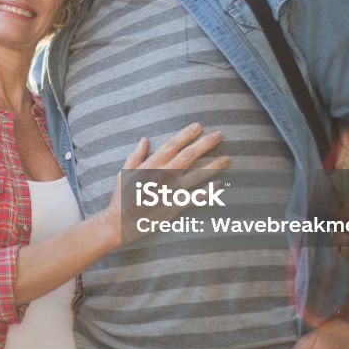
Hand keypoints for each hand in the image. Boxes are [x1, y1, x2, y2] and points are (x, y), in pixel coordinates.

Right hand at [106, 122, 228, 240]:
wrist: (121, 222)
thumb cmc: (121, 196)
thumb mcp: (124, 172)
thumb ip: (136, 155)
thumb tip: (145, 139)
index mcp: (151, 165)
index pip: (173, 145)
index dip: (187, 134)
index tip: (199, 126)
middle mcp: (164, 175)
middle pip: (189, 156)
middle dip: (205, 144)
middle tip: (220, 135)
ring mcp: (171, 191)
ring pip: (197, 175)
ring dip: (213, 166)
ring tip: (227, 159)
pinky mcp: (175, 206)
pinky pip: (196, 197)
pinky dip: (209, 191)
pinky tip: (219, 184)